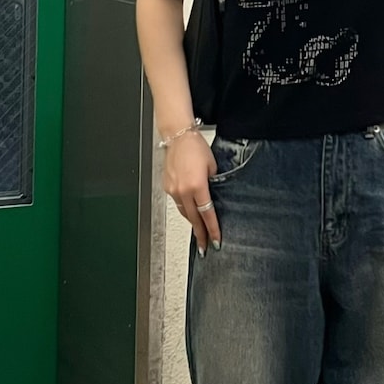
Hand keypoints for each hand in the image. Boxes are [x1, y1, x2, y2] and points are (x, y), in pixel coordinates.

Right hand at [163, 132, 220, 253]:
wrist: (178, 136)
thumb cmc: (196, 148)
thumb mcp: (213, 167)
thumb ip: (214, 184)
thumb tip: (214, 197)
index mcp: (197, 186)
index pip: (207, 214)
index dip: (212, 230)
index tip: (216, 241)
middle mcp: (183, 190)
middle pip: (193, 219)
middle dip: (200, 234)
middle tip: (205, 247)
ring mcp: (173, 189)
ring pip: (184, 212)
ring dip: (192, 222)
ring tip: (199, 233)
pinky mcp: (167, 186)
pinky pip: (178, 203)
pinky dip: (184, 209)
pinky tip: (190, 212)